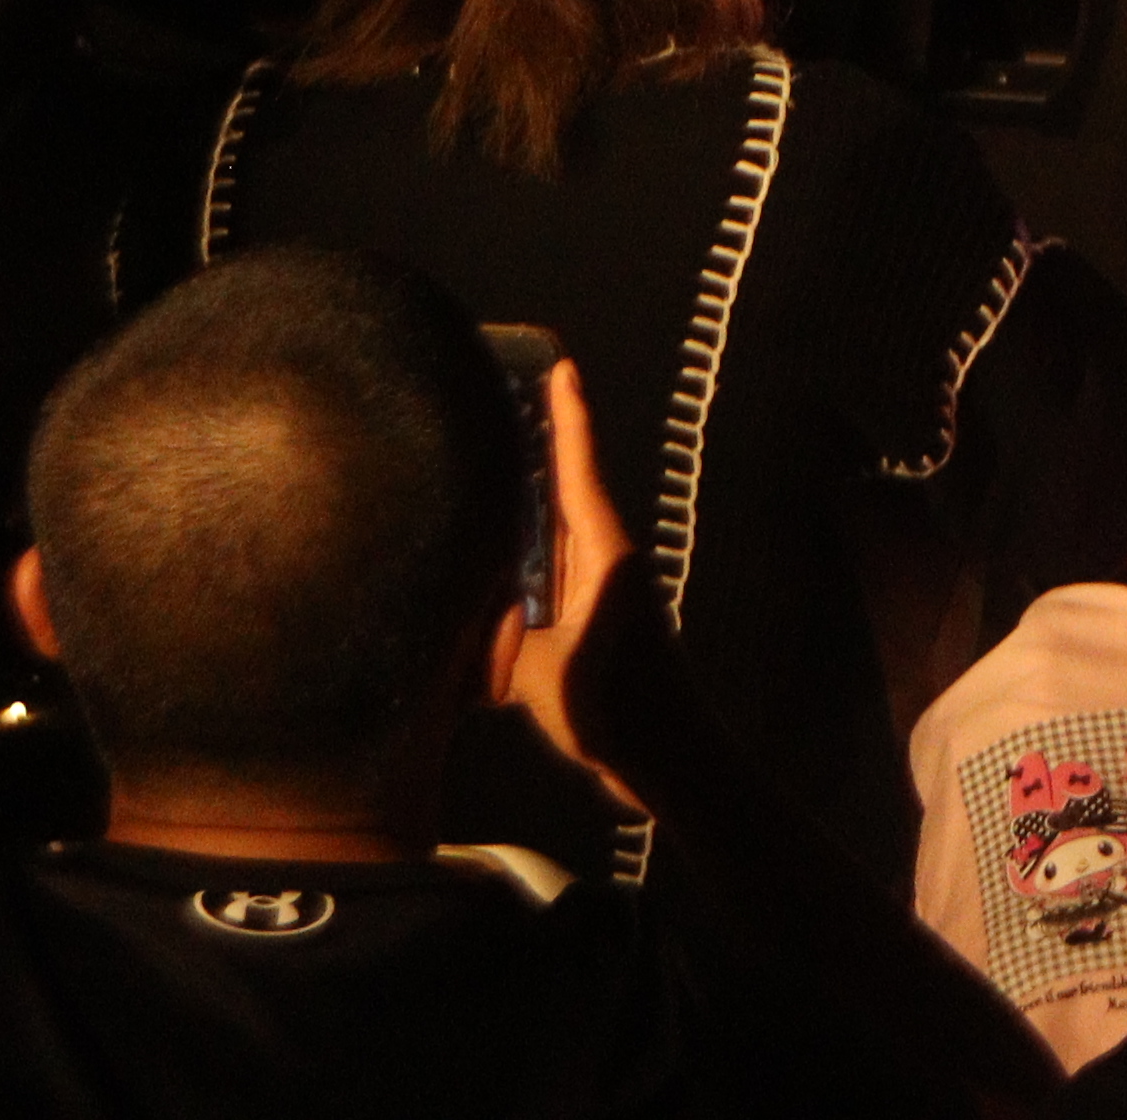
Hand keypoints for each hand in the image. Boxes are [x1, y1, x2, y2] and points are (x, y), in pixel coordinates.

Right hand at [497, 356, 649, 802]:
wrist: (668, 760)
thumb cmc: (615, 712)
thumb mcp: (541, 672)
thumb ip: (496, 637)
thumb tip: (459, 607)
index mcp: (604, 554)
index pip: (578, 470)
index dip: (568, 417)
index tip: (562, 366)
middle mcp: (608, 560)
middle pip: (566, 490)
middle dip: (536, 450)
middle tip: (496, 403)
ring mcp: (606, 589)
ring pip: (557, 534)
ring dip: (525, 509)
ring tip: (479, 476)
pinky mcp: (599, 620)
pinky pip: (553, 574)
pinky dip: (523, 562)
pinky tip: (490, 570)